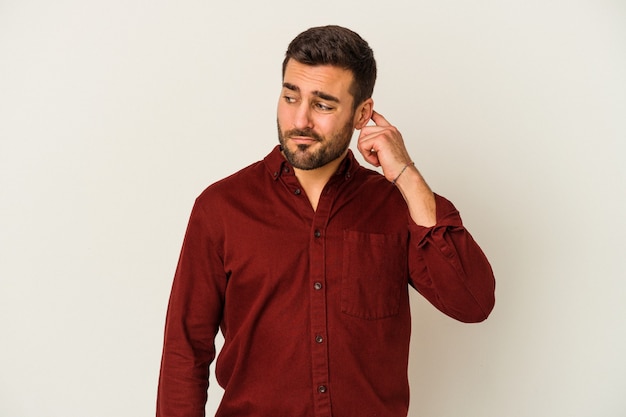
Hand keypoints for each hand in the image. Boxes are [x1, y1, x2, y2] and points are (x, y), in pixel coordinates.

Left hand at [357, 111, 435, 225]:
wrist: (404, 173)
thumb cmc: (396, 166)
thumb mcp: (386, 151)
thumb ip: (378, 143)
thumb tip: (364, 140)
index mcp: (392, 132)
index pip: (380, 119)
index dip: (372, 115)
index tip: (368, 112)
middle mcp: (390, 129)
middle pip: (364, 130)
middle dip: (364, 146)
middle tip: (374, 157)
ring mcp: (386, 132)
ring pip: (362, 138)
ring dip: (365, 152)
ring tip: (377, 159)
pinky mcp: (381, 138)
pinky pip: (363, 145)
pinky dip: (367, 156)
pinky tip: (377, 161)